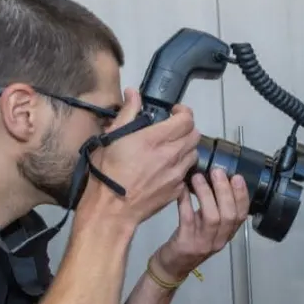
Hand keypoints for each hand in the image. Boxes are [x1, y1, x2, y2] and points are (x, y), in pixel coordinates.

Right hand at [78, 88, 200, 226]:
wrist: (112, 209)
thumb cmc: (108, 173)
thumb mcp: (112, 137)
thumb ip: (127, 112)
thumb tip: (133, 93)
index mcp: (156, 139)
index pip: (186, 119)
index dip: (183, 112)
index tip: (174, 112)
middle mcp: (172, 155)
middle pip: (195, 135)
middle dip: (186, 128)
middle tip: (173, 129)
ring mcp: (177, 174)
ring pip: (194, 154)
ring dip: (186, 148)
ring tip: (171, 149)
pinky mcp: (177, 189)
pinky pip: (187, 173)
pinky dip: (181, 168)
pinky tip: (167, 169)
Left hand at [152, 167, 250, 282]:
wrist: (172, 266)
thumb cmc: (192, 241)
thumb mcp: (208, 226)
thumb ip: (215, 209)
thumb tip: (216, 179)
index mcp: (227, 234)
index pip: (241, 215)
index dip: (242, 196)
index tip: (237, 177)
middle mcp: (220, 240)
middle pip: (229, 215)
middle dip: (225, 191)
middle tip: (217, 171)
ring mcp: (203, 244)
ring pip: (212, 217)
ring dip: (206, 194)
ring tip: (198, 177)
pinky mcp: (186, 244)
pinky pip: (188, 219)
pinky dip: (186, 202)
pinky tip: (182, 189)